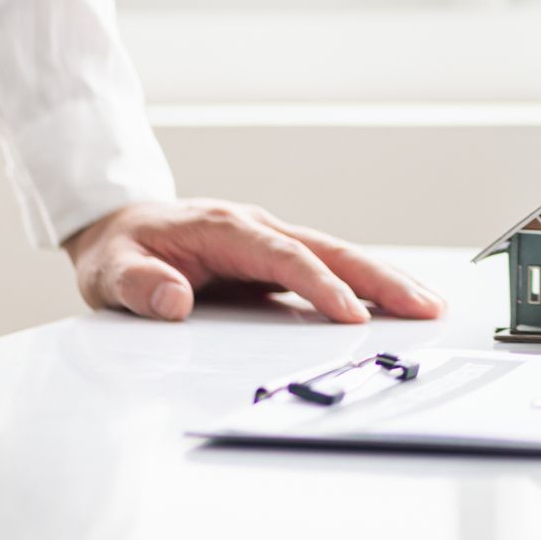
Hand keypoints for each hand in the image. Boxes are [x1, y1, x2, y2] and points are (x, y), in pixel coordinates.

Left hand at [64, 199, 444, 323]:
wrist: (119, 224)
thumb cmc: (121, 250)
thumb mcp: (112, 272)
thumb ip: (140, 286)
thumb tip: (175, 300)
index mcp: (226, 228)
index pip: (285, 257)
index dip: (321, 285)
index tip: (352, 315)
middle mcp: (258, 228)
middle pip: (331, 250)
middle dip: (380, 278)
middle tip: (425, 305)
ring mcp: (271, 240)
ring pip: (338, 256)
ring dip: (384, 280)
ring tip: (428, 304)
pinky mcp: (276, 259)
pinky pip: (327, 269)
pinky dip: (364, 284)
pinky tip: (392, 305)